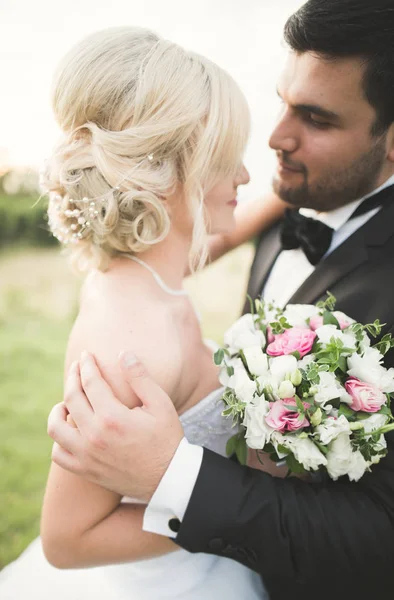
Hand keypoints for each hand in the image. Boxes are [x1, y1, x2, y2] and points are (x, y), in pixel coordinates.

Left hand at [47, 351, 184, 501]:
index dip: (87, 365)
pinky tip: (71, 429)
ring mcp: (87, 456)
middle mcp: (94, 436)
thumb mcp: (161, 404)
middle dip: (72, 377)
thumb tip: (123, 353)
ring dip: (58, 409)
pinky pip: (58, 454)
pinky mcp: (86, 471)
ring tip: (68, 400)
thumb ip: (140, 378)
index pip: (90, 382)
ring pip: (55, 427)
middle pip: (71, 398)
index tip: (86, 355)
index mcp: (113, 417)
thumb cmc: (167, 438)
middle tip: (77, 367)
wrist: (168, 478)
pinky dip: (59, 439)